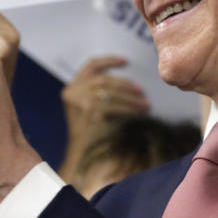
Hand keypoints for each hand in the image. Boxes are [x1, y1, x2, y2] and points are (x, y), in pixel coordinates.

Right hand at [58, 56, 148, 181]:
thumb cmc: (90, 133)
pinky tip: (140, 112)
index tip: (126, 61)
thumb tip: (131, 84)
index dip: (109, 60)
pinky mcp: (89, 113)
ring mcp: (79, 102)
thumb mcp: (88, 108)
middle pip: (105, 79)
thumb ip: (100, 93)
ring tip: (146, 104)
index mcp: (71, 88)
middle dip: (126, 84)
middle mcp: (72, 92)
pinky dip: (130, 109)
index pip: (91, 65)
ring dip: (132, 98)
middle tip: (142, 91)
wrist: (80, 156)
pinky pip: (115, 106)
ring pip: (111, 92)